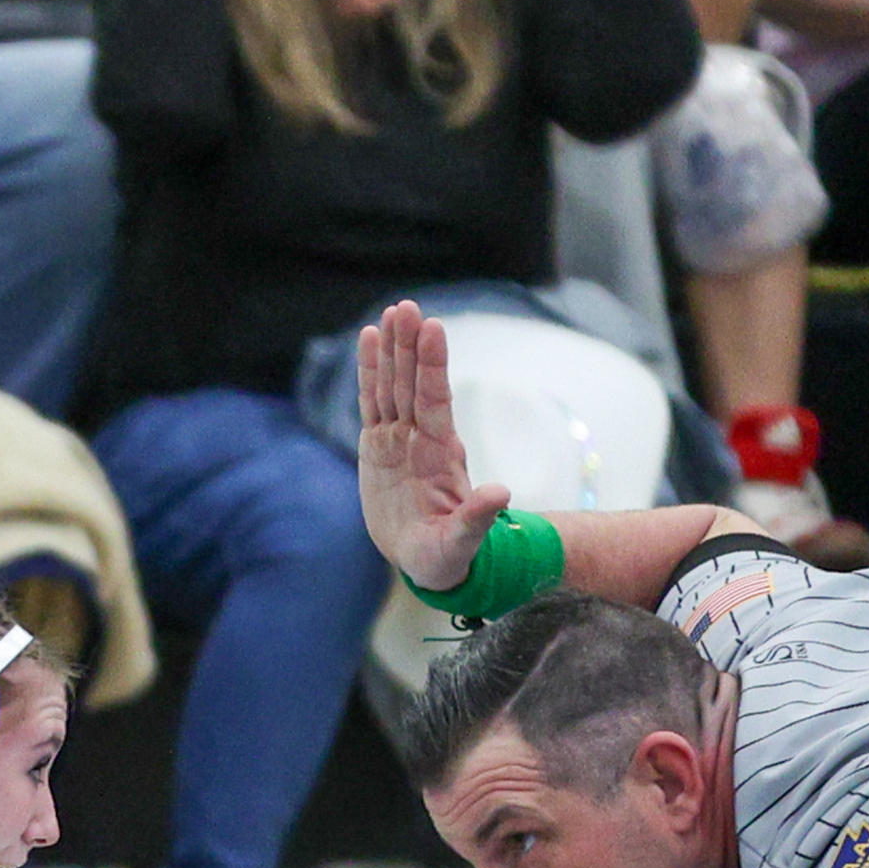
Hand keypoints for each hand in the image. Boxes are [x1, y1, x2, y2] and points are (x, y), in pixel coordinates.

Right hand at [356, 300, 511, 591]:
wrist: (428, 560)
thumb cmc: (448, 556)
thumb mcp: (462, 543)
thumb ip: (478, 519)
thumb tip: (500, 494)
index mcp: (440, 455)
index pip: (434, 400)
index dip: (431, 366)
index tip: (432, 330)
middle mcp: (420, 439)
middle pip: (412, 383)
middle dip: (408, 346)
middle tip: (406, 307)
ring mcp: (399, 440)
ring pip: (392, 387)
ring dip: (390, 351)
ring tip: (389, 314)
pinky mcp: (378, 447)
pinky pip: (372, 403)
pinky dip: (369, 373)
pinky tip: (368, 342)